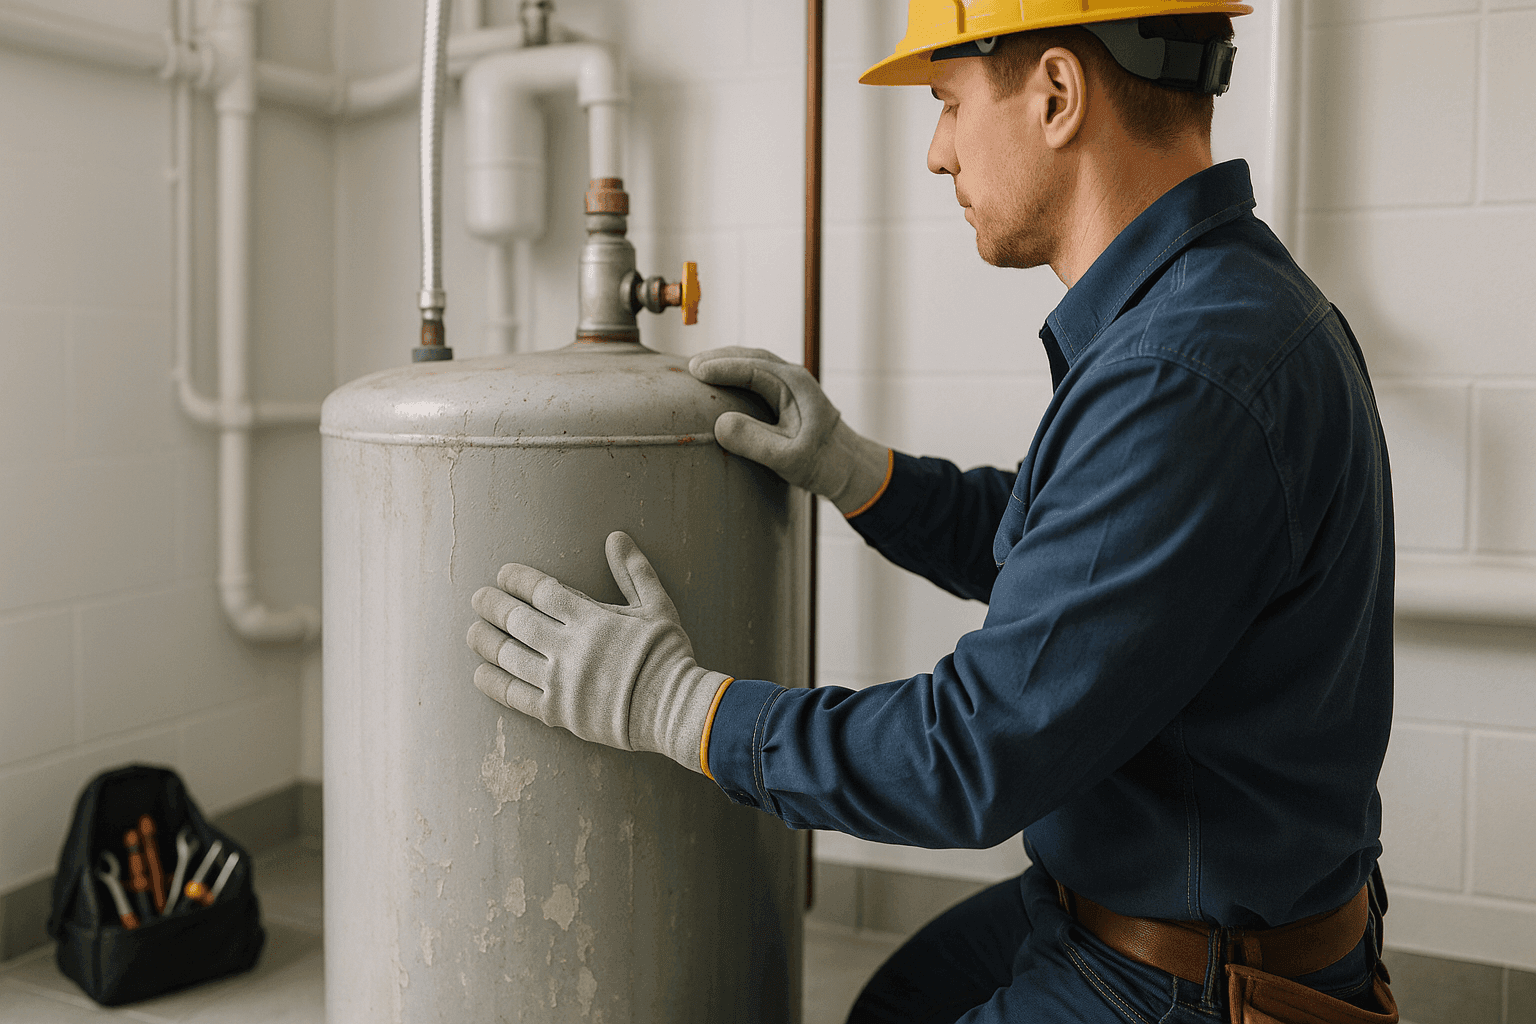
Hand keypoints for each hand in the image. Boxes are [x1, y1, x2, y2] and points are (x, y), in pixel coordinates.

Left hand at [466, 531, 729, 772]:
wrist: (675, 710)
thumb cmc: (668, 655)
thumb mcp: (657, 607)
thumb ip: (634, 572)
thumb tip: (616, 537)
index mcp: (592, 619)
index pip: (541, 591)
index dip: (517, 579)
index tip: (503, 574)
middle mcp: (570, 648)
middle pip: (518, 620)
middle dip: (493, 605)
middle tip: (478, 598)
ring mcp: (561, 682)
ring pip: (509, 656)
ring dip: (486, 641)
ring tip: (473, 632)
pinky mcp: (558, 713)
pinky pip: (516, 695)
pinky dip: (494, 683)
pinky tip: (480, 672)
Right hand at [689, 347, 890, 515]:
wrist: (848, 469)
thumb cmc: (823, 463)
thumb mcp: (788, 457)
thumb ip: (756, 441)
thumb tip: (721, 423)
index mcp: (795, 385)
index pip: (752, 367)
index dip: (722, 367)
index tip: (696, 371)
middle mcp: (793, 378)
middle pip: (751, 357)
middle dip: (719, 359)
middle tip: (691, 367)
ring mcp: (790, 385)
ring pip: (753, 363)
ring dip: (726, 364)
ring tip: (699, 370)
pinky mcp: (786, 397)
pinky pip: (756, 376)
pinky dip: (735, 375)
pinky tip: (720, 384)